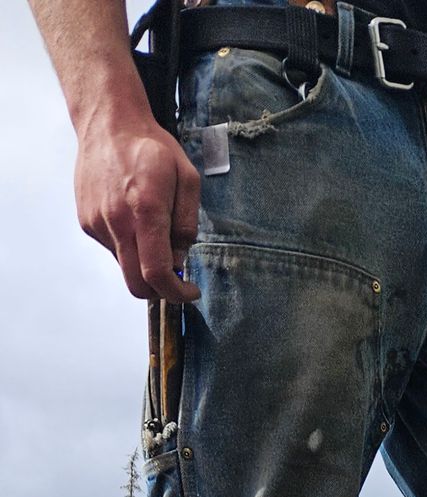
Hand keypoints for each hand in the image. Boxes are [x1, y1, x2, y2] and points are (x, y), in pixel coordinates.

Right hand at [74, 114, 200, 303]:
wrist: (107, 123)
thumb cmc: (152, 148)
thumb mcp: (188, 179)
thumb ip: (187, 224)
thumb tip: (180, 259)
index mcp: (146, 209)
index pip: (157, 272)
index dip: (176, 292)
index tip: (189, 292)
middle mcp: (117, 221)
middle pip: (137, 283)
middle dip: (160, 291)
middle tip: (176, 280)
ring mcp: (97, 222)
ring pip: (125, 267)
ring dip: (144, 263)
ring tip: (151, 228)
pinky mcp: (86, 221)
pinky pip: (113, 250)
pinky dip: (129, 247)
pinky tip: (133, 218)